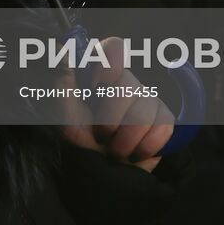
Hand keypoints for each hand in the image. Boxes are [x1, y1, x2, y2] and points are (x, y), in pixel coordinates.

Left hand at [61, 36, 174, 171]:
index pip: (114, 48)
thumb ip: (63, 80)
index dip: (108, 63)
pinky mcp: (163, 120)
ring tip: (115, 149)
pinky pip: (163, 125)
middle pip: (129, 85)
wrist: (102, 176)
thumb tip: (60, 48)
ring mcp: (146, 101)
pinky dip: (146, 146)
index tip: (96, 84)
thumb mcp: (64, 112)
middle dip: (110, 119)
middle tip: (100, 135)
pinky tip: (134, 151)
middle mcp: (124, 83)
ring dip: (125, 140)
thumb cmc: (80, 141)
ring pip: (146, 110)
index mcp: (100, 75)